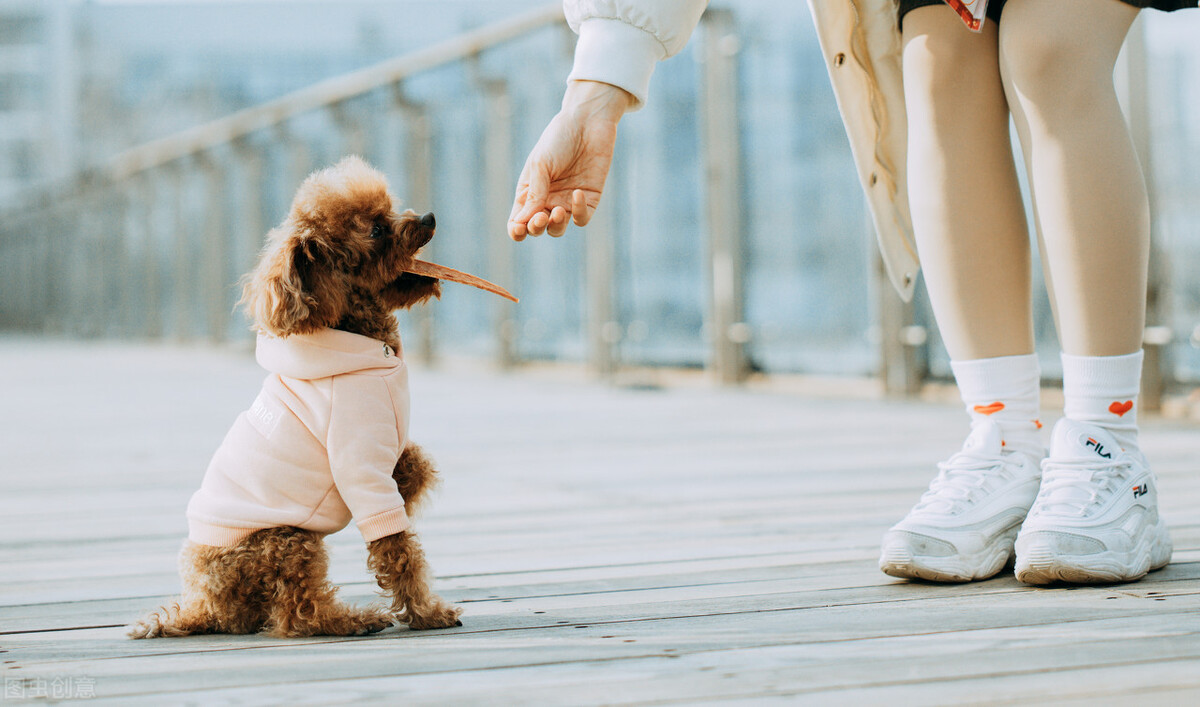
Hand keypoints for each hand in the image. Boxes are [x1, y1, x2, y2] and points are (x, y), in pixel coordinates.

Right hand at [508, 81, 632, 240]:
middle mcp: (546, 200)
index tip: (520, 228)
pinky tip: (577, 194)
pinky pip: (581, 218)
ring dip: (555, 226)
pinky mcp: (588, 199)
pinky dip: (578, 212)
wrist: (588, 122)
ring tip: (558, 211)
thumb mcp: (540, 165)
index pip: (518, 221)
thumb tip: (522, 222)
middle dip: (535, 228)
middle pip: (537, 228)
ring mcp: (567, 201)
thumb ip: (534, 194)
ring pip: (558, 229)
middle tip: (540, 217)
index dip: (516, 230)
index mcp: (529, 192)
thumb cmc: (558, 139)